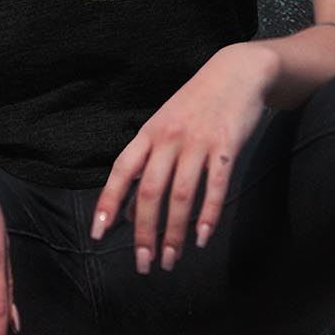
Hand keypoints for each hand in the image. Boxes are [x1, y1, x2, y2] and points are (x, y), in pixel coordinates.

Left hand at [87, 43, 276, 271]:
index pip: (122, 171)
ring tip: (171, 259)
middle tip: (144, 263)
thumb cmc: (195, 104)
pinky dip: (208, 215)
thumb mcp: (164, 125)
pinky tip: (201, 238)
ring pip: (181, 195)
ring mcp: (199, 142)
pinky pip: (216, 186)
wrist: (236, 72)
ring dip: (174, 232)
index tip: (98, 233)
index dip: (108, 202)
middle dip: (144, 231)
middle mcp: (170, 138)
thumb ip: (146, 162)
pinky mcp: (227, 146)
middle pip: (150, 191)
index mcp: (149, 133)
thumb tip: (127, 207)